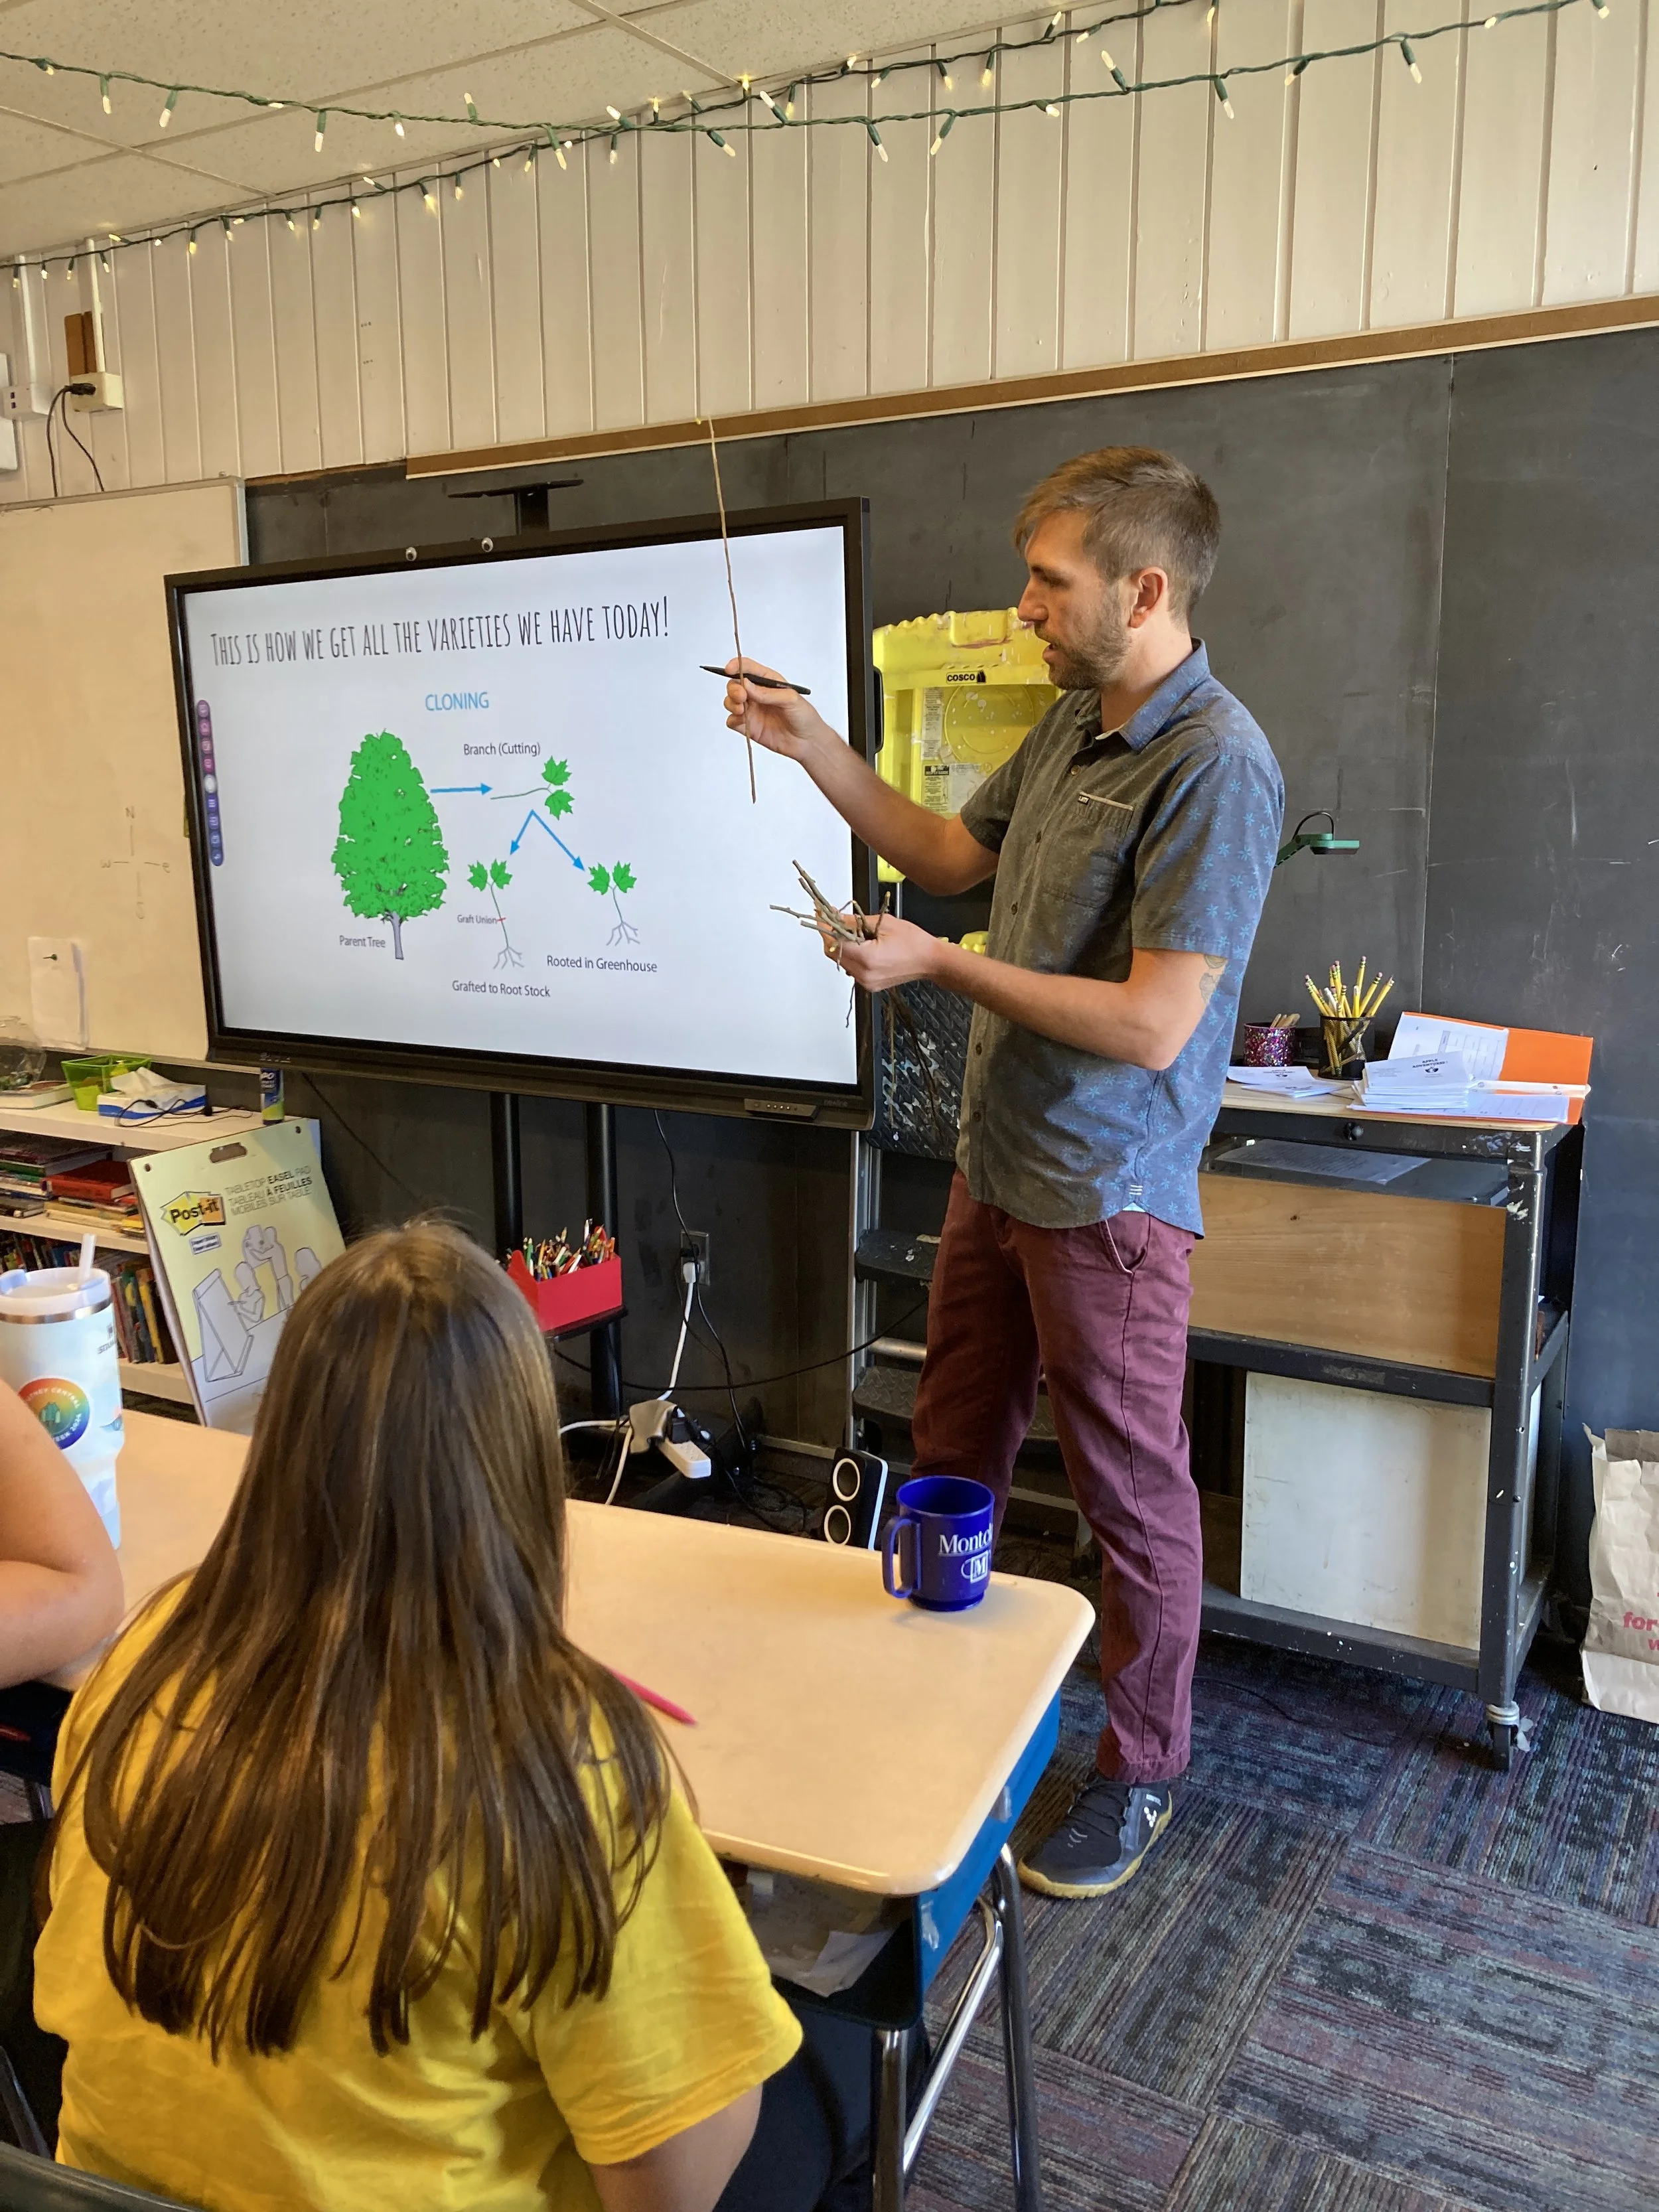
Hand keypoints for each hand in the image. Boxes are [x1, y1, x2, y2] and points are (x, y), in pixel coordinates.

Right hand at [723, 657, 832, 761]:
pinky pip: (733, 721)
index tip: (729, 670)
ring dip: (731, 703)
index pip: (748, 667)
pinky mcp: (749, 727)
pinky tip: (742, 721)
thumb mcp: (791, 699)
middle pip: (735, 684)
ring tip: (741, 710)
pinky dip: (733, 720)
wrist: (808, 742)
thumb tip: (746, 685)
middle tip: (741, 696)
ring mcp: (752, 711)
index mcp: (768, 681)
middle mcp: (757, 694)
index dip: (737, 665)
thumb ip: (768, 693)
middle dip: (734, 688)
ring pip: (731, 702)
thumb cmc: (805, 717)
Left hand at [826, 912, 941, 991]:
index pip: (834, 942)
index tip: (820, 914)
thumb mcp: (884, 923)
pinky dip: (850, 954)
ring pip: (841, 961)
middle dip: (830, 935)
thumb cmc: (915, 943)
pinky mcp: (869, 984)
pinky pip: (851, 968)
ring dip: (840, 945)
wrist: (931, 961)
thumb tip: (836, 917)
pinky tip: (859, 944)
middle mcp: (864, 974)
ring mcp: (866, 982)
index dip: (824, 927)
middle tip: (832, 919)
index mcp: (867, 958)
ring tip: (850, 930)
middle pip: (833, 953)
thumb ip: (855, 920)